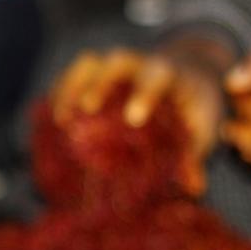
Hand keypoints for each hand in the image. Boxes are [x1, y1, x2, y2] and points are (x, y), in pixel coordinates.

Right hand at [50, 34, 233, 194]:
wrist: (187, 75)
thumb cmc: (193, 109)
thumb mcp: (200, 129)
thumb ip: (193, 154)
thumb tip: (193, 188)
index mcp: (171, 75)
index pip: (158, 77)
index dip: (146, 95)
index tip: (134, 118)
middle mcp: (140, 64)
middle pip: (117, 61)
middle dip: (100, 84)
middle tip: (86, 109)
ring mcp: (114, 65)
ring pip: (89, 63)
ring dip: (71, 86)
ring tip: (60, 118)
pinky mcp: (96, 71)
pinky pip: (73, 75)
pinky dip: (60, 91)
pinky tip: (50, 118)